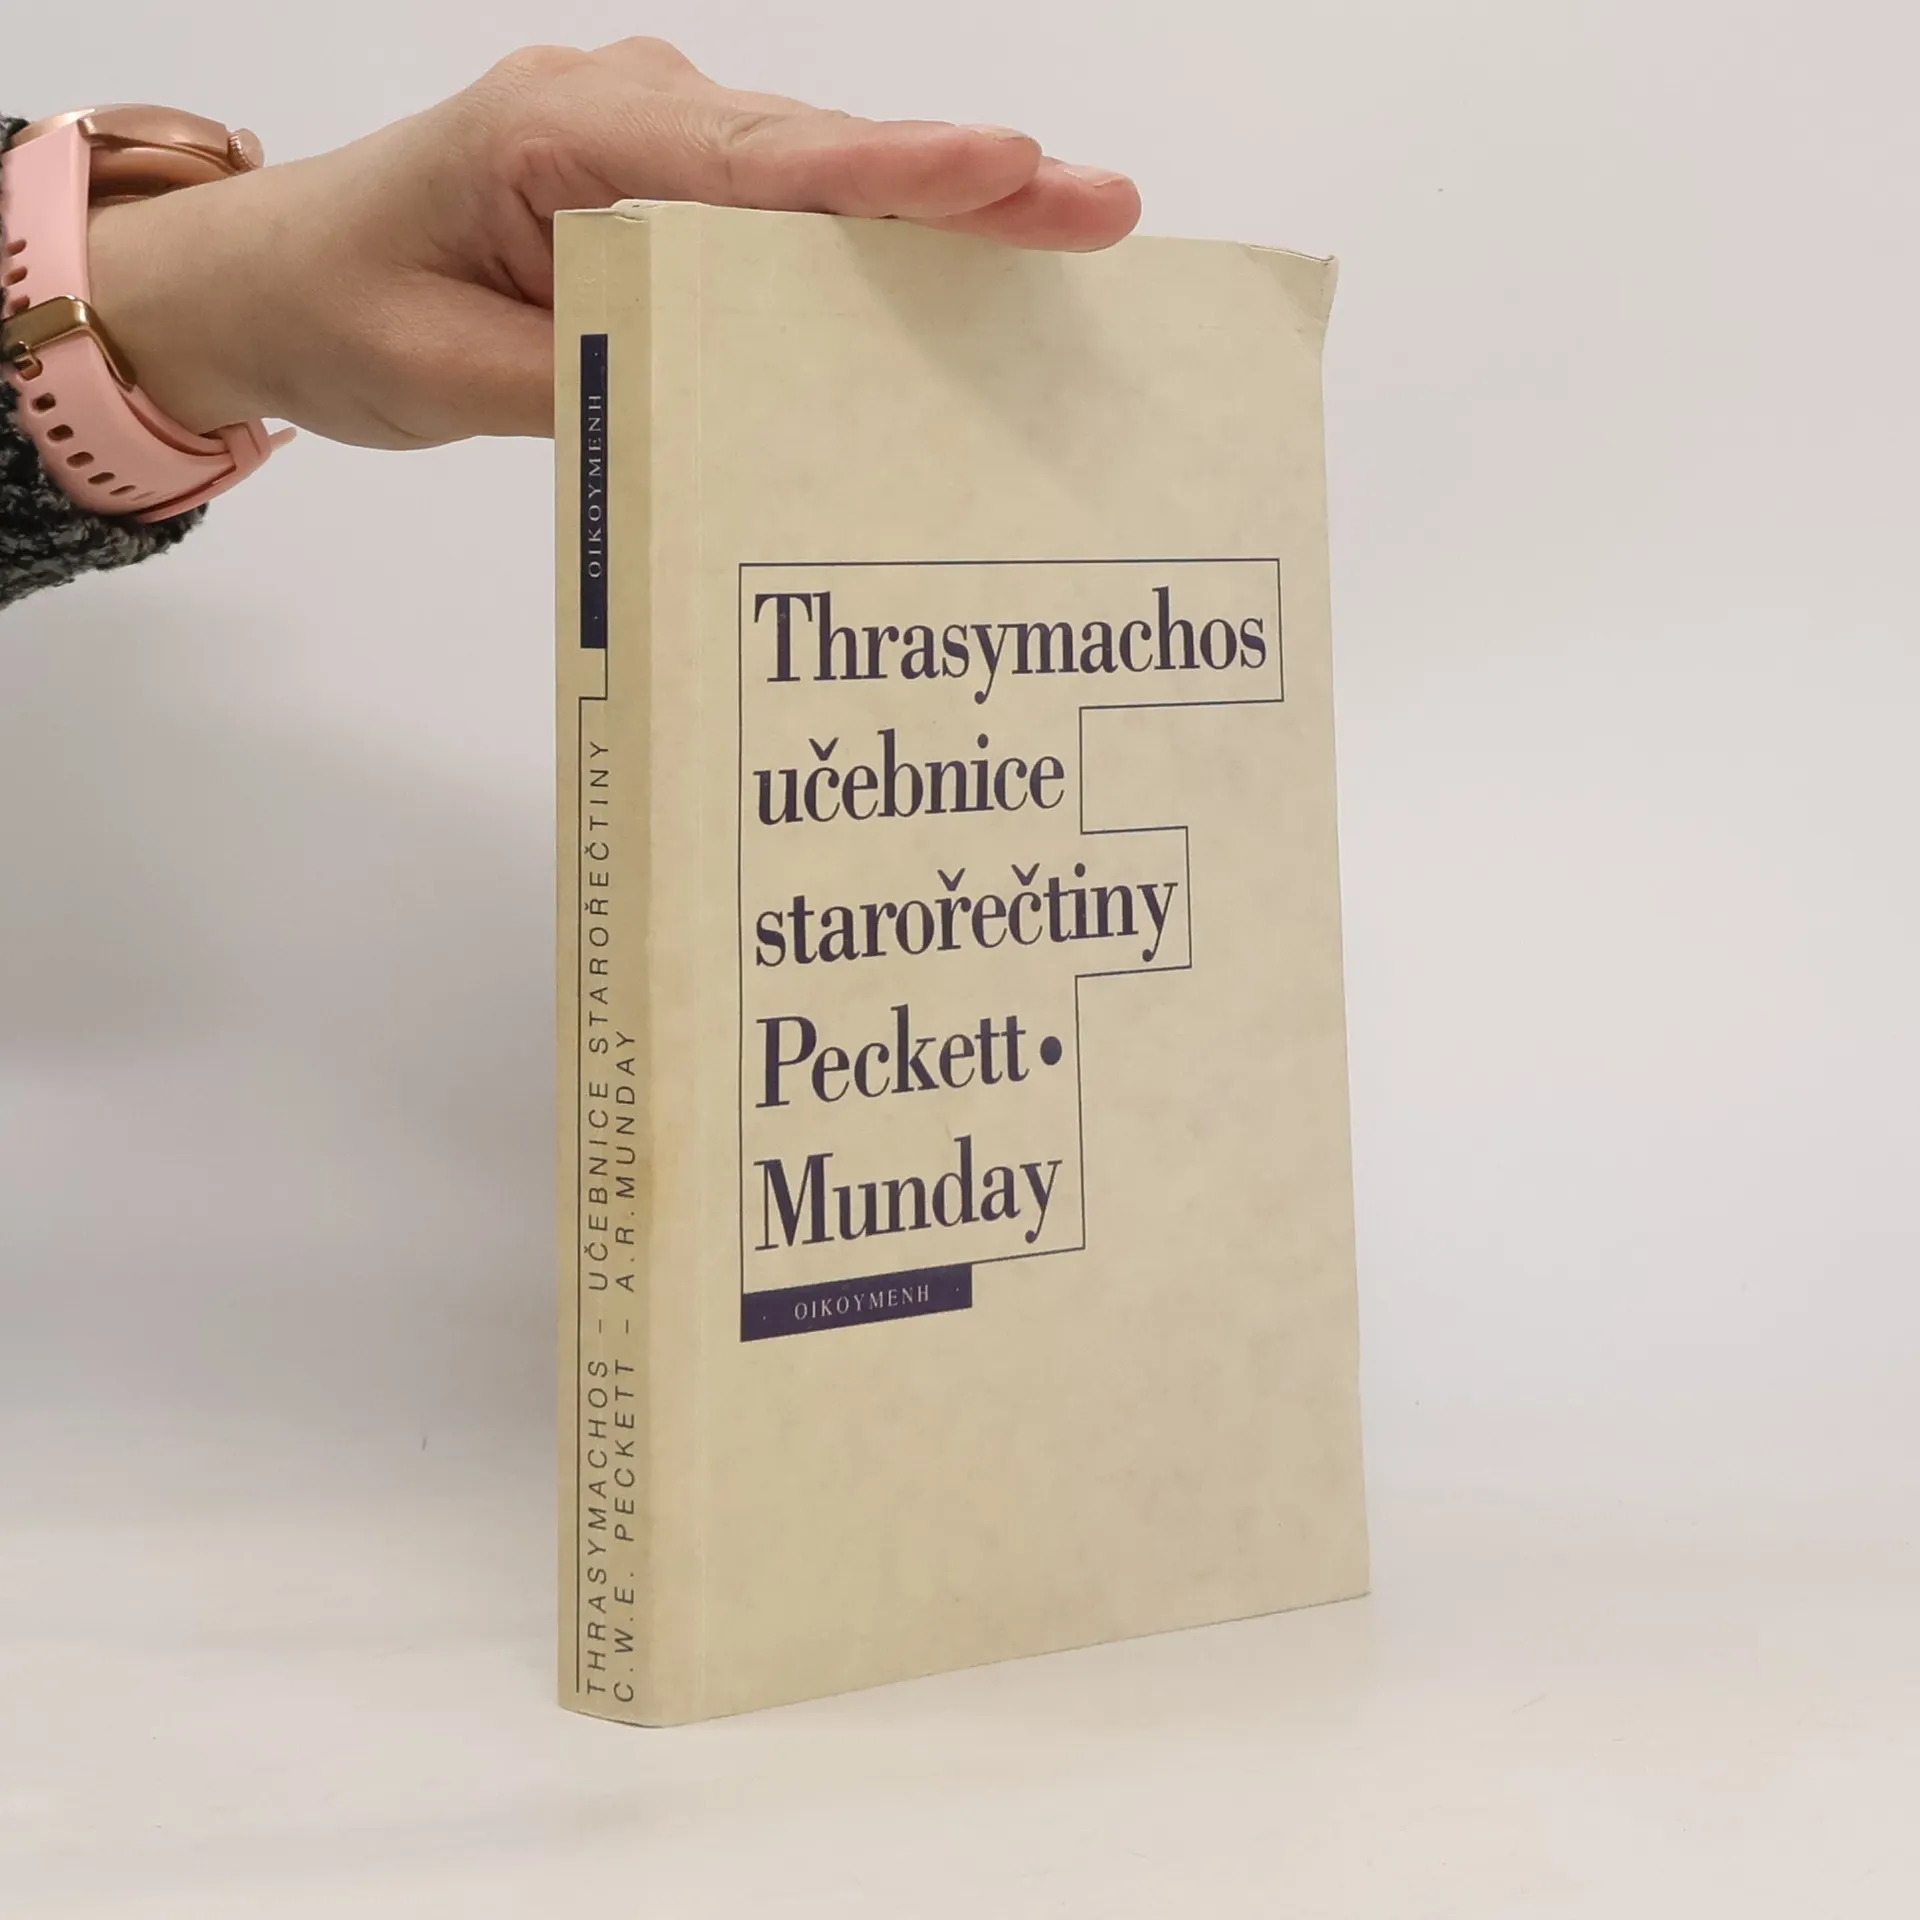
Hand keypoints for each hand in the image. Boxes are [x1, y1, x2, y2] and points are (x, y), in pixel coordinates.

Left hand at [84, 40, 1141, 449]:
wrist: (279, 276)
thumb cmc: (345, 310)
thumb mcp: (449, 377)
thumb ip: (597, 386)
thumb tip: (740, 410)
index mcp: (557, 136)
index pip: (749, 161)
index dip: (885, 173)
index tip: (1005, 169)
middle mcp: (625, 114)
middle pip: (816, 155)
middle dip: (960, 185)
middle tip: (1098, 209)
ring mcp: (655, 143)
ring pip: (816, 178)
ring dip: (937, 211)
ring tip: (1068, 232)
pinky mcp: (668, 188)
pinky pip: (787, 210)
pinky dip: (873, 240)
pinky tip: (963, 270)